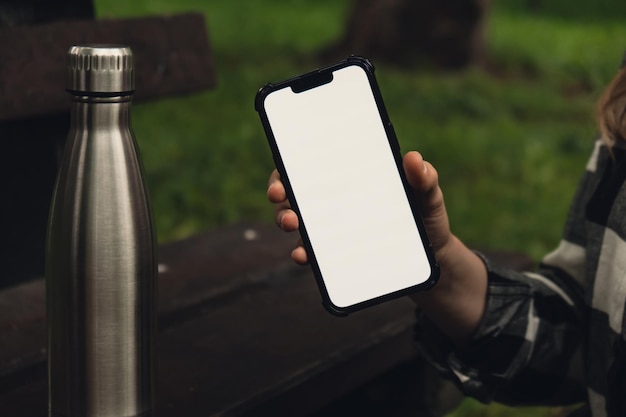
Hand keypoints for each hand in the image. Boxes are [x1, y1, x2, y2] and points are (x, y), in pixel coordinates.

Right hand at [266, 151, 452, 265]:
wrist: (430, 257)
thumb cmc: (425, 217)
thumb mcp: (429, 197)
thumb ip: (425, 180)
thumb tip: (415, 159)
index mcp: (351, 176)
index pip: (314, 163)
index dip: (290, 162)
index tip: (283, 169)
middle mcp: (334, 199)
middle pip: (295, 189)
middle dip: (279, 190)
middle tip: (280, 197)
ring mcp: (331, 227)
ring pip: (295, 219)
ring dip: (285, 220)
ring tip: (292, 226)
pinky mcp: (333, 253)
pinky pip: (310, 251)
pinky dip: (302, 253)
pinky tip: (303, 256)